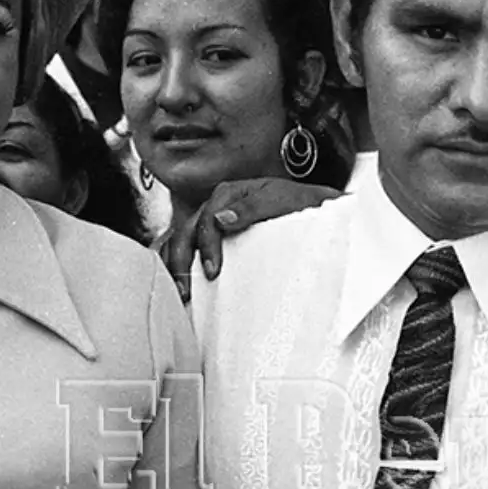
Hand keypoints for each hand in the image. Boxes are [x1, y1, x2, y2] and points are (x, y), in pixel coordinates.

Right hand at [167, 177, 341, 296]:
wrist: (315, 207)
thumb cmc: (300, 203)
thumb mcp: (283, 200)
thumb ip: (253, 207)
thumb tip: (220, 218)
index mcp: (228, 194)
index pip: (206, 220)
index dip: (207, 247)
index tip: (213, 272)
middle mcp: (214, 206)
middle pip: (184, 232)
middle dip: (180, 262)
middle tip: (185, 292)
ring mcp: (210, 222)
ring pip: (178, 241)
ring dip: (173, 266)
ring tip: (178, 295)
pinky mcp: (212, 239)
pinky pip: (185, 249)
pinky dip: (176, 265)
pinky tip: (176, 285)